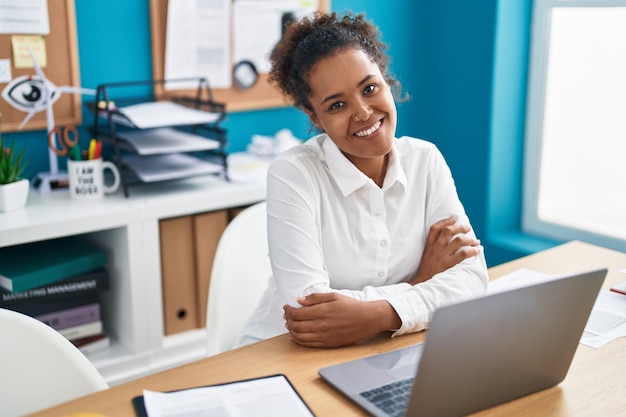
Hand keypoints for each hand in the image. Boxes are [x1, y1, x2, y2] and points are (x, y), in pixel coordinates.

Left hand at [283, 293, 399, 347]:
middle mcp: (320, 325)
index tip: (287, 307)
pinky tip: (296, 336)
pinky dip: (298, 340)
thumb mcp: (333, 296)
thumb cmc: (352, 306)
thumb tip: (299, 300)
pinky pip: (308, 344)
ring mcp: (323, 336)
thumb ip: (315, 298)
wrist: (367, 319)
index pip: (296, 313)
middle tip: (287, 315)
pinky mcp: (327, 344)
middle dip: (288, 320)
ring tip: (290, 325)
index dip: (288, 310)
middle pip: (295, 325)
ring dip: (291, 331)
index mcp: (321, 311)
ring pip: (299, 336)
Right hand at [410, 216, 481, 284]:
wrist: (422, 283)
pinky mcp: (448, 264)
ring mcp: (441, 255)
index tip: (454, 218)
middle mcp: (435, 248)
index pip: (434, 228)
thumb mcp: (426, 255)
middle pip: (448, 231)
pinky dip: (472, 251)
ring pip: (458, 241)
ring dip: (469, 239)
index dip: (445, 221)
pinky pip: (463, 254)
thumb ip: (434, 247)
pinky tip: (477, 250)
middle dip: (460, 227)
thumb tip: (447, 240)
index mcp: (429, 245)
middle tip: (468, 228)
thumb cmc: (426, 270)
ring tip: (476, 241)